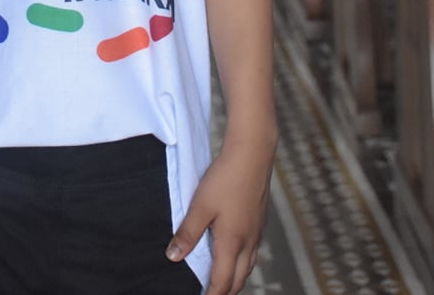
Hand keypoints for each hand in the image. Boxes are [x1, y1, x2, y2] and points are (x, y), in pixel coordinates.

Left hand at [166, 144, 270, 294]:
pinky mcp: (260, 221)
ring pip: (248, 267)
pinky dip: (243, 263)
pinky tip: (235, 254)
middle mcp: (248, 242)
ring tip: (222, 282)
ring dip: (235, 279)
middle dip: (225, 291)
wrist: (253, 154)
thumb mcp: (201, 205)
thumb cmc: (226, 178)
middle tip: (211, 294)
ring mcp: (257, 232)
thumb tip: (173, 256)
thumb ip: (187, 233)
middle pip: (239, 279)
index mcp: (232, 242)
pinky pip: (253, 252)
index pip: (223, 281)